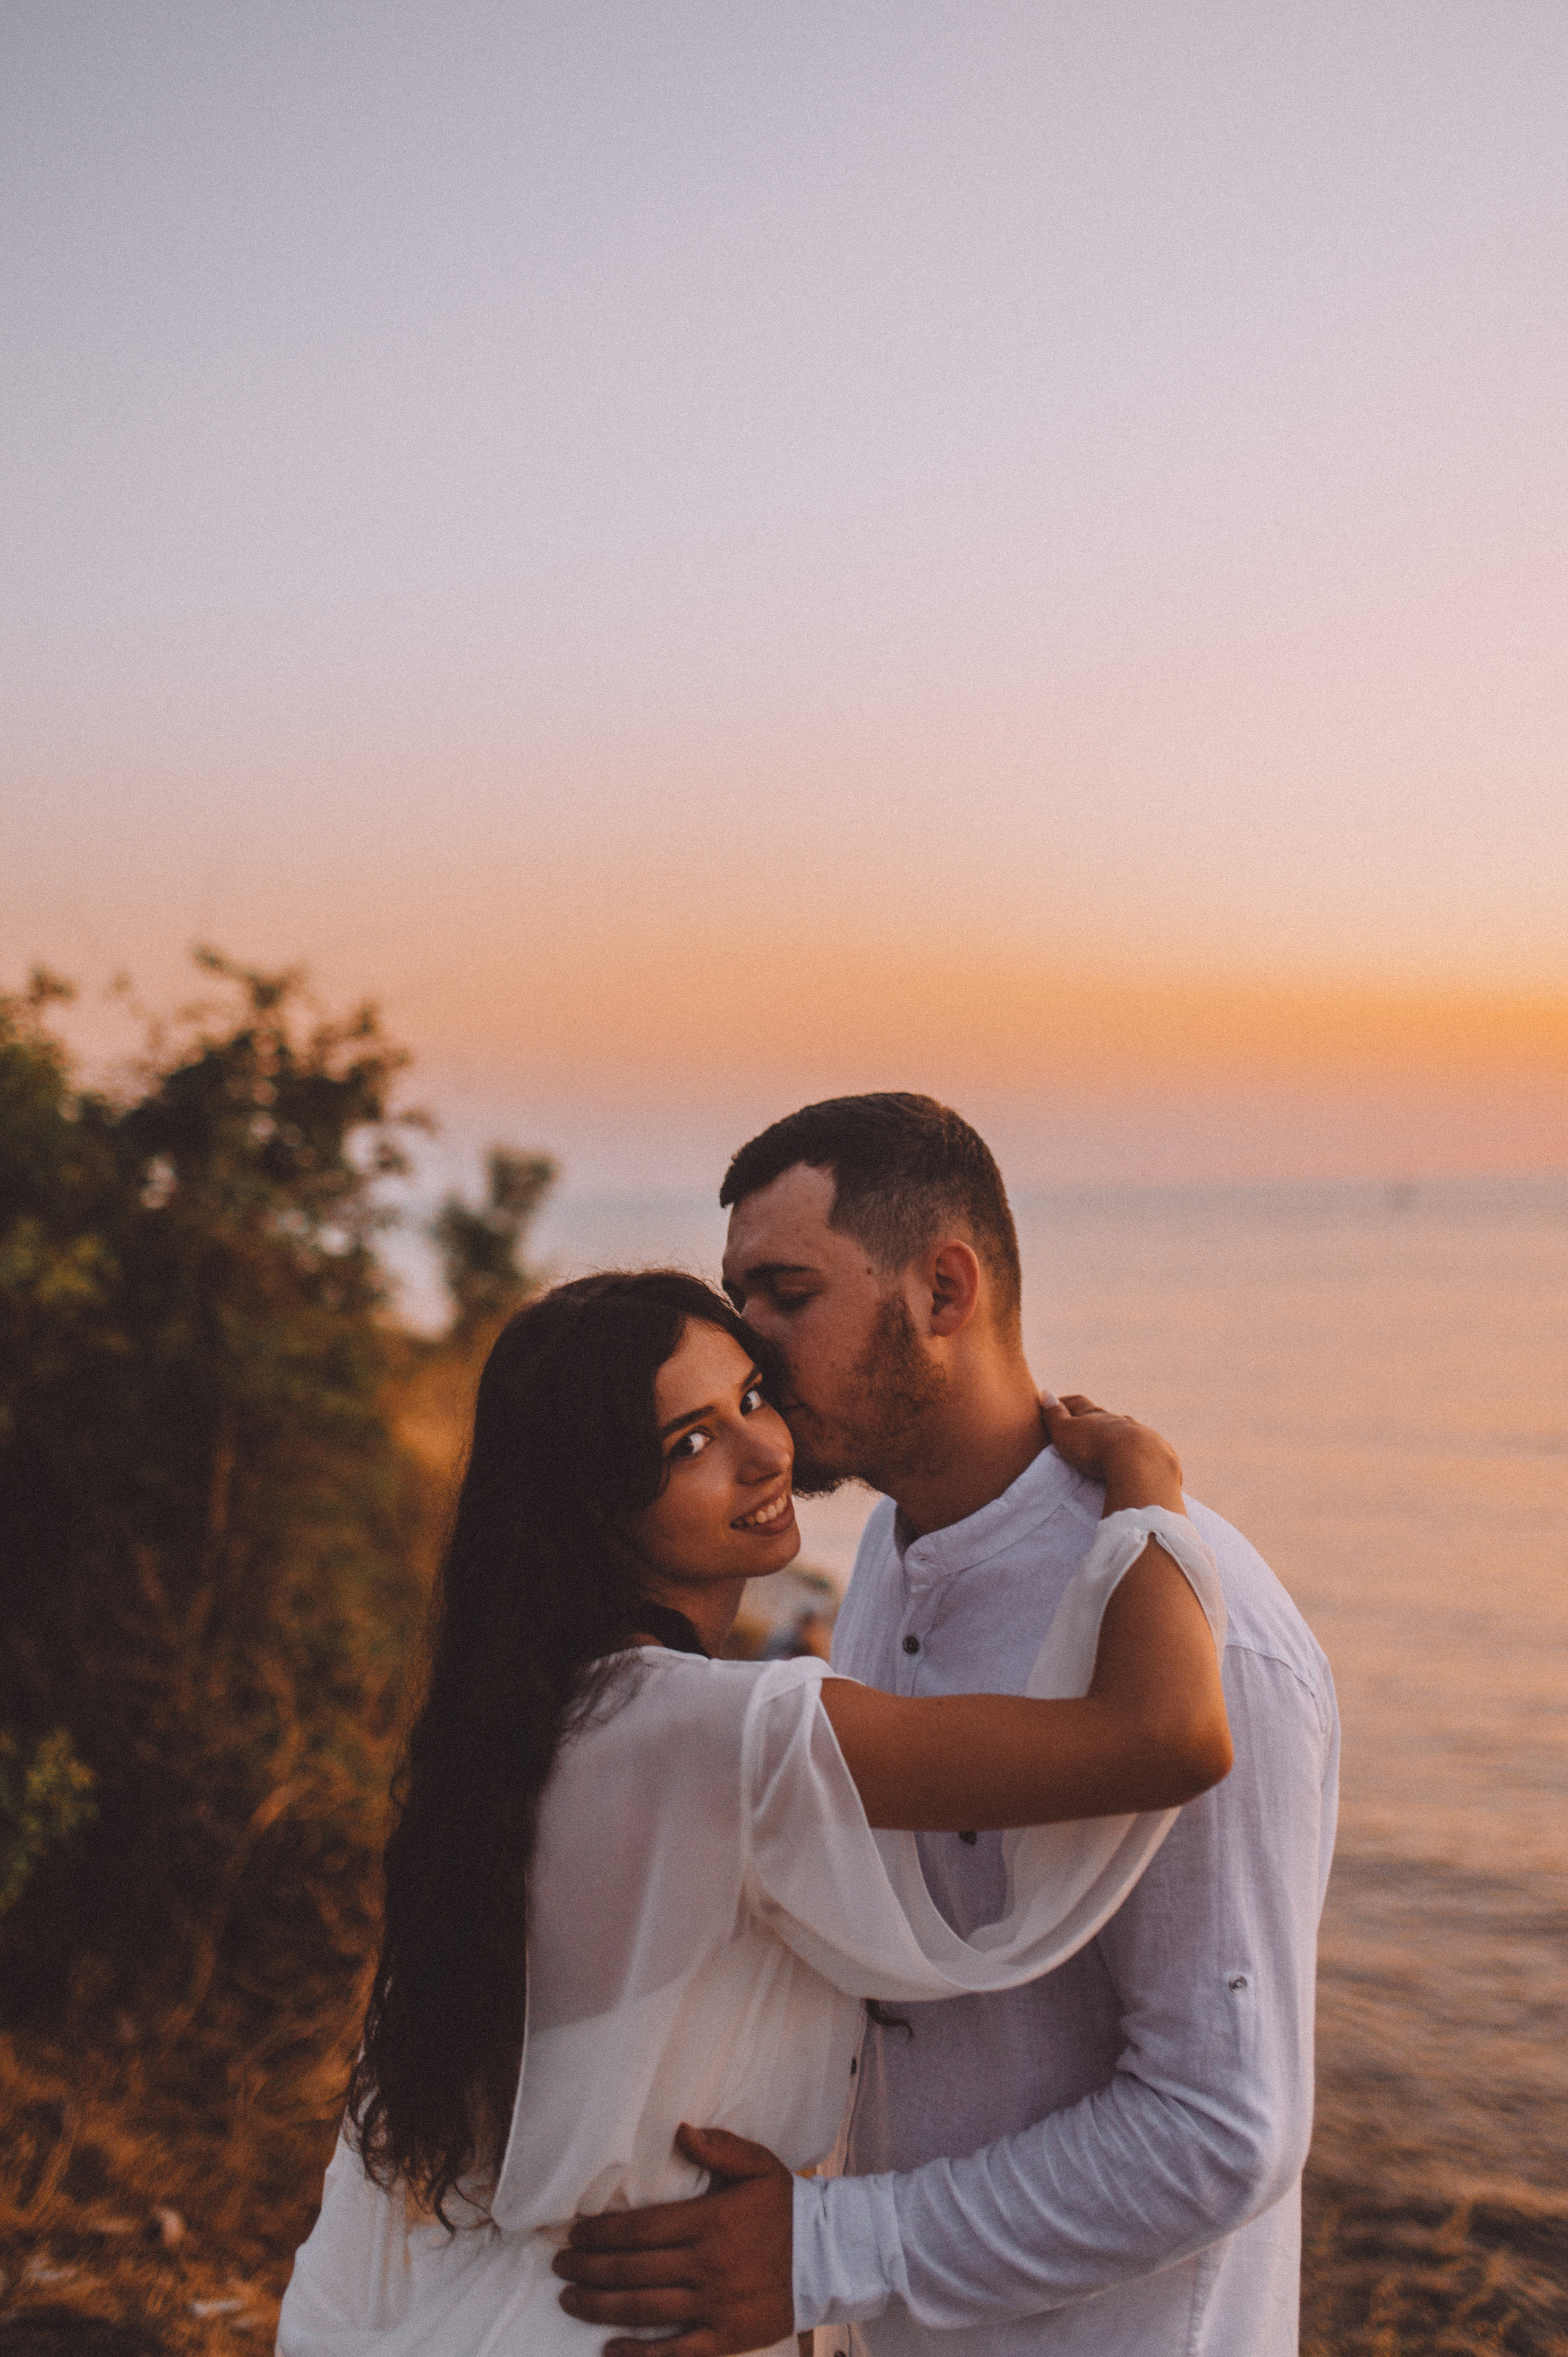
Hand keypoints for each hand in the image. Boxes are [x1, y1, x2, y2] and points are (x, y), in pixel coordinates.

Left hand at [553, 2123, 794, 2356]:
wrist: (832, 2256)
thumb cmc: (788, 2207)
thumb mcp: (758, 2165)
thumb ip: (718, 2146)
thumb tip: (679, 2131)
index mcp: (710, 2221)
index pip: (641, 2228)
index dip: (602, 2233)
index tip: (576, 2232)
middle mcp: (707, 2265)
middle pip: (633, 2269)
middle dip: (589, 2268)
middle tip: (560, 2266)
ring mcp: (715, 2305)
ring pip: (645, 2310)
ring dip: (600, 2306)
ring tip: (569, 2299)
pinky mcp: (727, 2338)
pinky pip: (675, 2353)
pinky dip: (638, 2355)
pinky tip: (609, 2349)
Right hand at [1041, 1392, 1183, 1512]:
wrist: (1139, 1462)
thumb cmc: (1095, 1446)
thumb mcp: (1067, 1432)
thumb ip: (1055, 1415)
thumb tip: (1045, 1393)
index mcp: (1095, 1415)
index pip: (1078, 1403)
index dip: (1066, 1403)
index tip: (1056, 1403)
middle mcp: (1119, 1420)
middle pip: (1104, 1416)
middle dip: (1094, 1419)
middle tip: (1085, 1424)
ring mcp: (1140, 1434)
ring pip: (1127, 1430)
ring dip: (1118, 1434)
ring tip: (1111, 1443)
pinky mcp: (1157, 1452)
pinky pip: (1145, 1448)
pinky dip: (1137, 1451)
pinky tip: (1137, 1459)